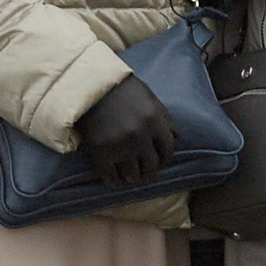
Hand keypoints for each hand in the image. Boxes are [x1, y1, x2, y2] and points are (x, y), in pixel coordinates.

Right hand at [76, 73, 176, 188]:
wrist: (89, 84)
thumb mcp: (150, 98)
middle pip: (152, 166)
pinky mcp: (99, 152)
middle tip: (144, 172)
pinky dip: (113, 181)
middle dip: (149, 171)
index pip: (168, 151)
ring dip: (132, 178)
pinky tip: (114, 179)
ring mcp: (119, 145)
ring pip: (133, 175)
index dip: (165, 160)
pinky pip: (110, 176)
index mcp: (154, 121)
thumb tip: (176, 138)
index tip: (159, 162)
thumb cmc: (122, 89)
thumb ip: (164, 118)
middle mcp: (139, 136)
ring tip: (129, 176)